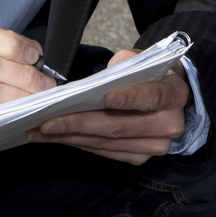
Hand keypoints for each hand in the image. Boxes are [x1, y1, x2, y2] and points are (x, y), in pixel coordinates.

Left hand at [27, 48, 189, 163]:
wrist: (168, 97)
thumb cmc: (150, 75)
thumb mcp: (142, 59)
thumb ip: (123, 65)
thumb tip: (94, 83)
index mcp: (174, 94)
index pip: (152, 96)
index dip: (130, 97)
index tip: (105, 96)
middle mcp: (169, 124)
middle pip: (120, 126)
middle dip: (80, 123)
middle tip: (48, 121)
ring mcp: (154, 146)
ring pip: (108, 142)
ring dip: (71, 138)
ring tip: (41, 131)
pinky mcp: (139, 157)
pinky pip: (105, 151)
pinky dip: (79, 144)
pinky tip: (58, 138)